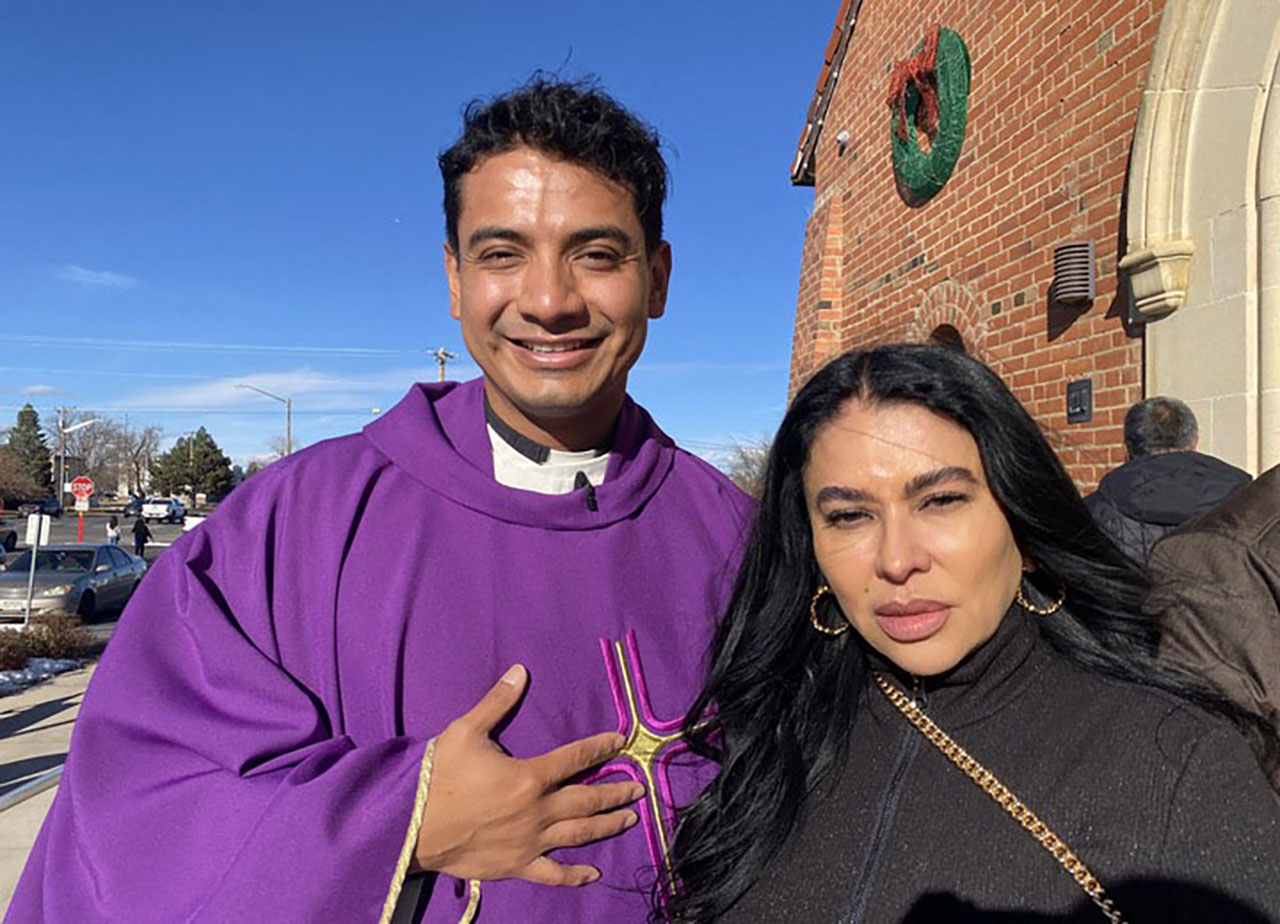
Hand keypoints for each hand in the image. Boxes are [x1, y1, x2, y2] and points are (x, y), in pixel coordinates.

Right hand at [412, 664, 641, 885]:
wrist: (412, 827)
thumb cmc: (438, 777)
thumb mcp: (465, 731)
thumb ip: (497, 702)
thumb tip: (520, 670)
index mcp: (530, 776)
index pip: (576, 758)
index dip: (601, 747)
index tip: (620, 742)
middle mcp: (537, 810)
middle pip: (588, 799)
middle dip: (616, 792)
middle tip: (639, 788)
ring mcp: (530, 841)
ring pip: (579, 834)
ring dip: (607, 825)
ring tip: (629, 819)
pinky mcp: (517, 865)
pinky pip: (553, 873)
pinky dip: (575, 875)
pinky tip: (594, 873)